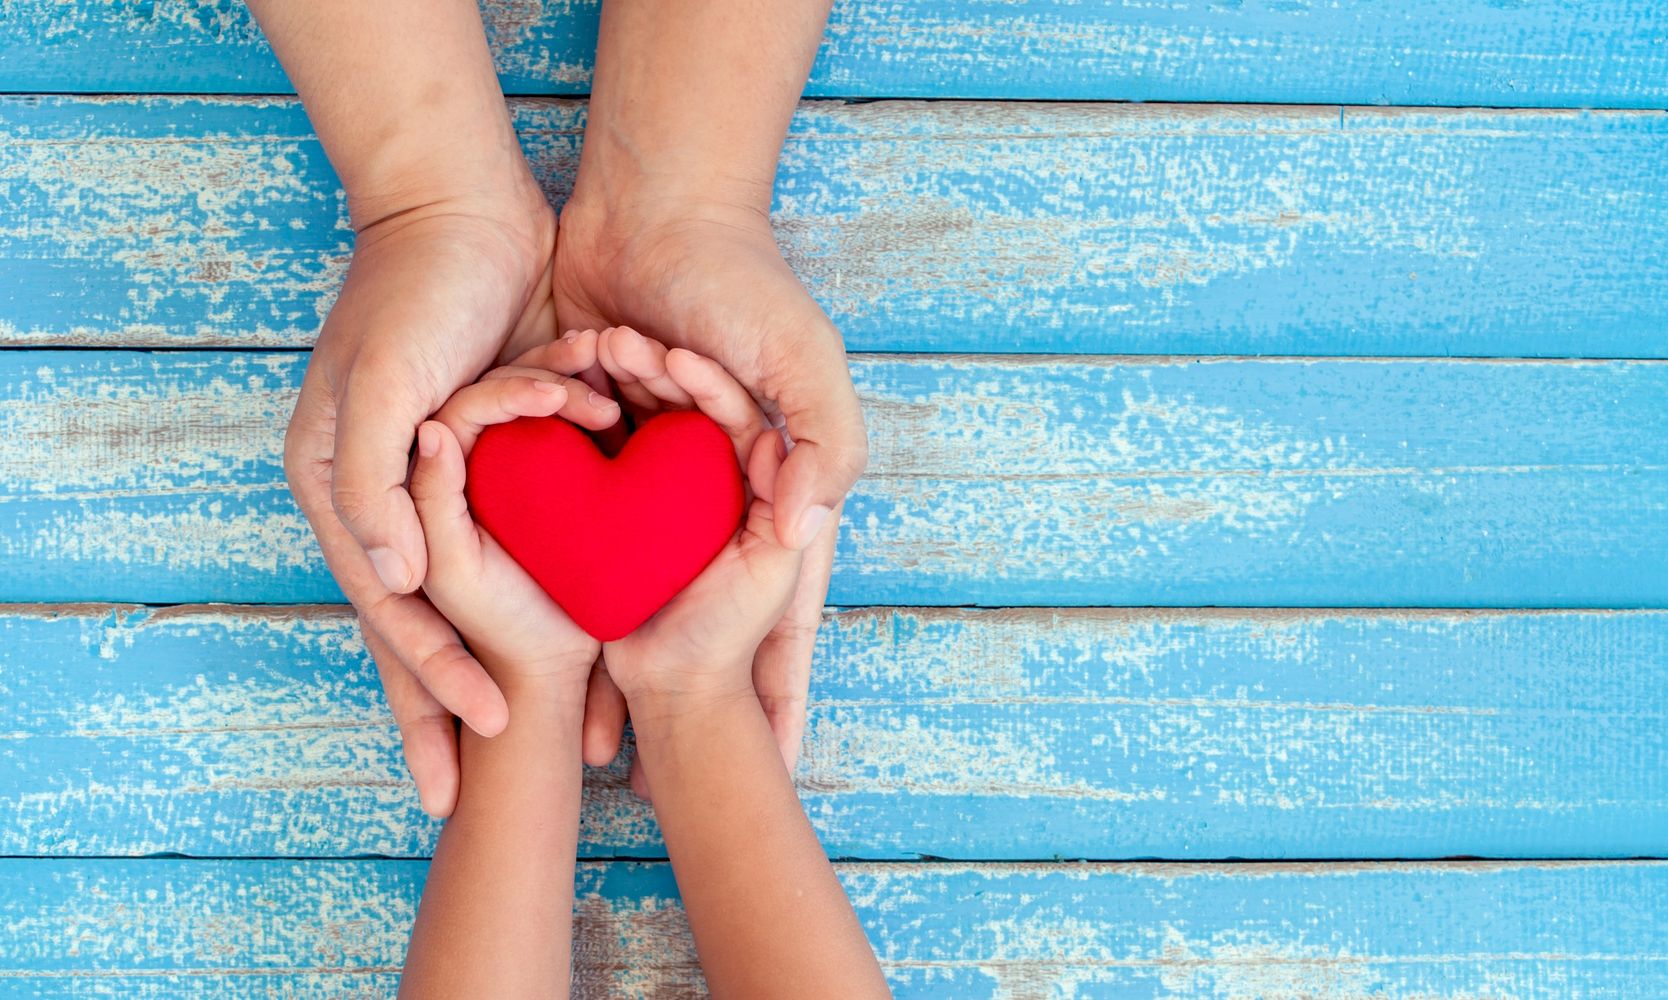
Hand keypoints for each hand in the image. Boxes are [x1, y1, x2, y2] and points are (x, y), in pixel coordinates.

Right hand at [284, 187, 596, 817]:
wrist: (461, 210)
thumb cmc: (412, 296)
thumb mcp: (382, 384)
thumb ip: (375, 483)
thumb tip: (390, 581)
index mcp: (352, 496)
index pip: (391, 619)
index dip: (427, 689)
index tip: (468, 754)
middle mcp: (393, 501)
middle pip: (426, 629)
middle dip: (455, 707)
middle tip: (493, 785)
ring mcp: (443, 483)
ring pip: (477, 596)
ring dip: (505, 658)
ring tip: (566, 728)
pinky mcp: (498, 455)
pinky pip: (520, 537)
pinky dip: (547, 585)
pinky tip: (589, 632)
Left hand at [554, 197, 863, 778]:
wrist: (655, 206)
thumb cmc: (743, 282)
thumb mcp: (805, 361)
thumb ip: (826, 442)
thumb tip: (807, 530)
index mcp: (775, 482)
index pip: (790, 603)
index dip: (789, 680)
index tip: (781, 754)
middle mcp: (717, 487)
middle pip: (707, 607)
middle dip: (683, 681)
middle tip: (650, 755)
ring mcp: (656, 468)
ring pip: (637, 572)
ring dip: (615, 629)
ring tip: (591, 713)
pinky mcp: (599, 438)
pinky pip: (583, 513)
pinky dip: (565, 555)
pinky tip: (541, 621)